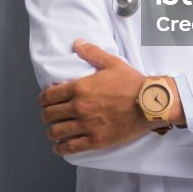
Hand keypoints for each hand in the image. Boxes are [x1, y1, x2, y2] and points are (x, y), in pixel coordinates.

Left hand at [36, 39, 148, 154]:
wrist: (150, 103)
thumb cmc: (132, 83)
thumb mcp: (111, 63)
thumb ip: (91, 53)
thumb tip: (77, 43)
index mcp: (80, 88)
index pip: (49, 96)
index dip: (43, 99)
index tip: (44, 101)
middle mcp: (79, 107)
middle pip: (50, 114)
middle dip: (46, 115)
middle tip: (48, 115)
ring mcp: (87, 125)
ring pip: (57, 132)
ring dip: (52, 132)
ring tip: (53, 131)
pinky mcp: (96, 140)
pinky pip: (71, 147)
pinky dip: (61, 148)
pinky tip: (59, 147)